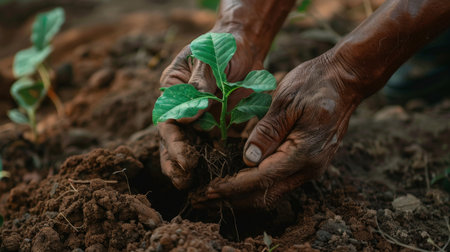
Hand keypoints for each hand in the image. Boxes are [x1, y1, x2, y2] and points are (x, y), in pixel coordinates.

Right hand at [158, 35, 262, 189]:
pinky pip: (213, 145)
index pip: (167, 120)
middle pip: (173, 140)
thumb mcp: (210, 60)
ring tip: (193, 185)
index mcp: (172, 90)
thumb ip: (199, 85)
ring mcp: (199, 119)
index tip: (186, 159)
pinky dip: (213, 160)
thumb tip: (186, 118)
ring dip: (189, 167)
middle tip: (185, 179)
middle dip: (176, 161)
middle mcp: (182, 108)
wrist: (243, 48)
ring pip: (190, 147)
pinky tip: (218, 174)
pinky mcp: (217, 125)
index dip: (174, 143)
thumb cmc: (221, 47)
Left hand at [200, 51, 362, 207]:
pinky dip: (256, 187)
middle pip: (266, 195)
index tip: (208, 189)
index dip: (232, 186)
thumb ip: (267, 131)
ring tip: (215, 196)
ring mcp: (312, 168)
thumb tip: (248, 160)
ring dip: (243, 197)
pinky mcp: (309, 163)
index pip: (261, 179)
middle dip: (233, 199)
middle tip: (204, 199)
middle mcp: (310, 167)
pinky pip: (279, 183)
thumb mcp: (287, 101)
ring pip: (273, 193)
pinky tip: (238, 184)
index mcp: (304, 152)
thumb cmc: (316, 83)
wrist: (346, 79)